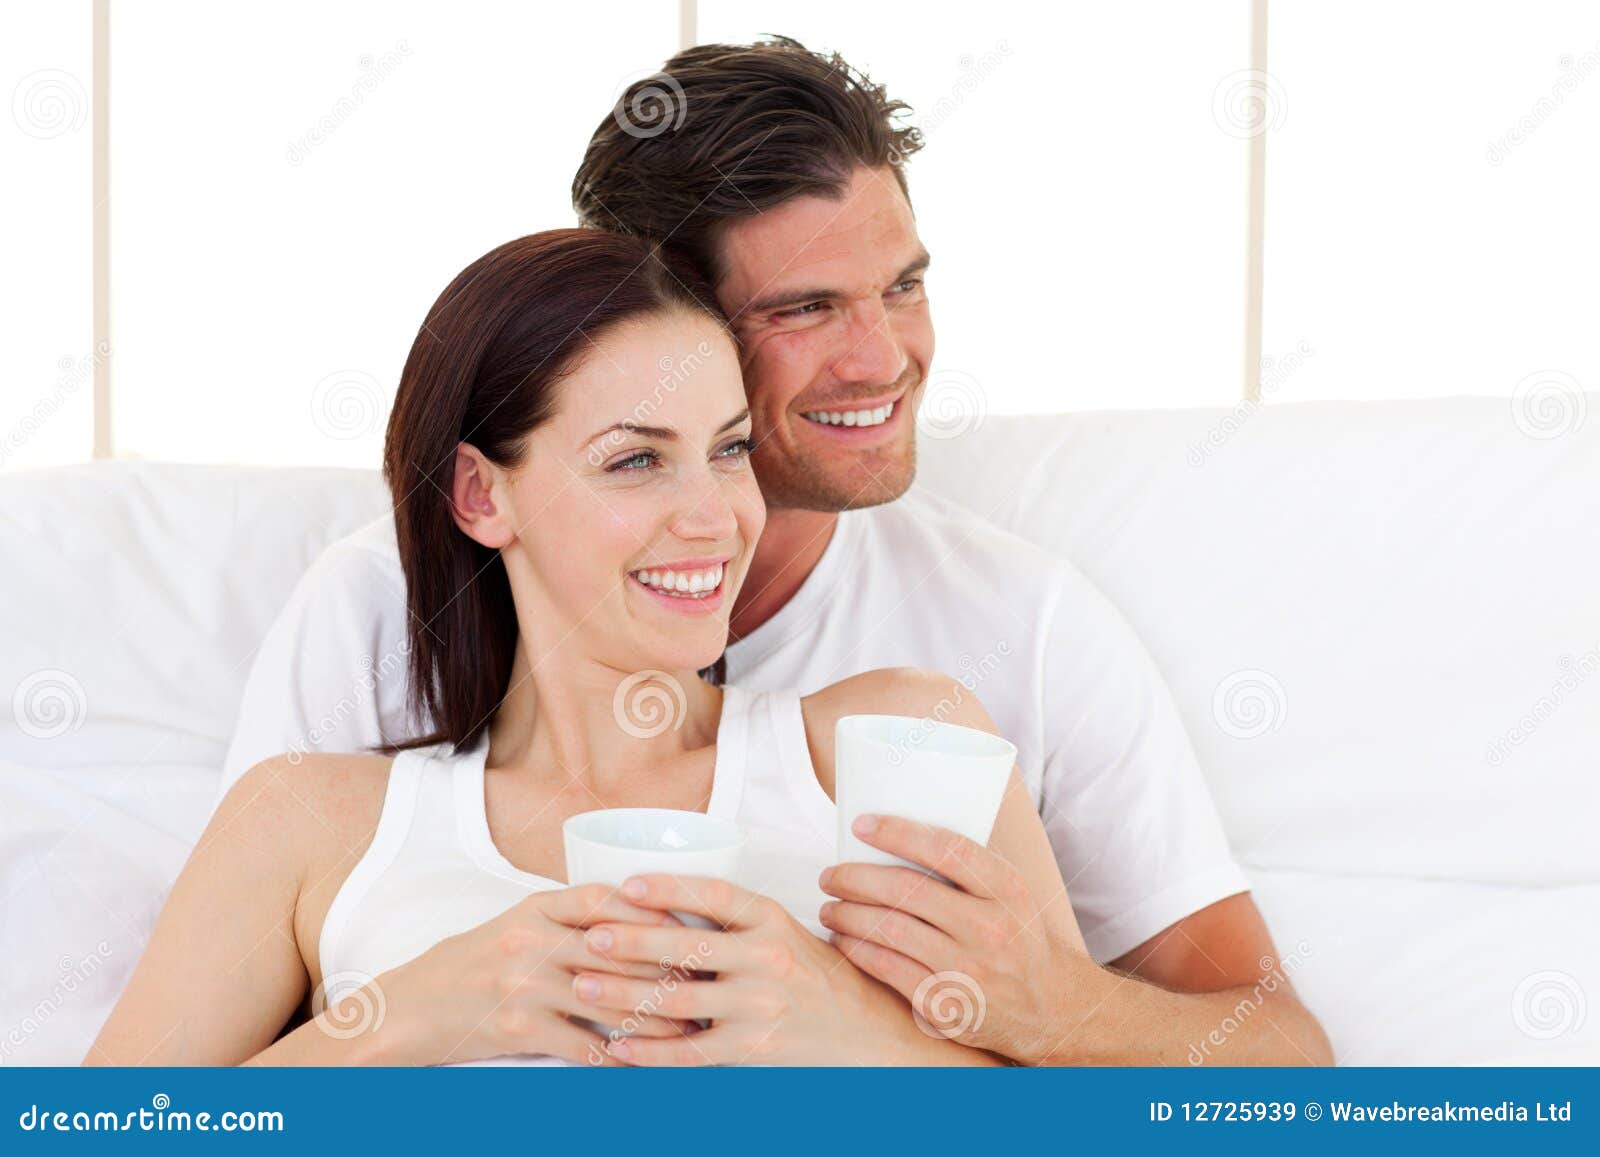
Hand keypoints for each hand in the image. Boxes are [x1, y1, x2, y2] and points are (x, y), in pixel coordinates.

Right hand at [352, 884, 696, 1065]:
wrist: (412, 1008)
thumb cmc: (472, 964)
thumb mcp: (516, 924)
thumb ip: (566, 918)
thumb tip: (633, 920)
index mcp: (535, 908)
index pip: (604, 897)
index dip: (653, 908)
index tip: (690, 922)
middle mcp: (532, 940)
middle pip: (618, 948)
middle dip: (667, 967)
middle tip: (707, 980)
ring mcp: (525, 984)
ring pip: (609, 999)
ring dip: (655, 1017)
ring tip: (689, 1027)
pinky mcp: (519, 1028)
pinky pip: (583, 1044)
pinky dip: (618, 1057)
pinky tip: (644, 1063)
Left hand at [569, 875, 957, 1065]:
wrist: (866, 1033)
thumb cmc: (818, 978)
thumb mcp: (787, 933)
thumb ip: (736, 923)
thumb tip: (665, 904)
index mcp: (773, 921)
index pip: (715, 896)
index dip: (668, 890)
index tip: (626, 886)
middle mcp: (766, 960)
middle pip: (687, 949)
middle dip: (631, 942)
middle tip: (589, 936)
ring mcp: (759, 1007)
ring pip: (678, 1002)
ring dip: (625, 994)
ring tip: (584, 986)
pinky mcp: (752, 1050)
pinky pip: (689, 1053)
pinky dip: (648, 1051)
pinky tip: (616, 1046)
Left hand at [817, 814, 1090, 1063]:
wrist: (1050, 1007)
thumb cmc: (1016, 937)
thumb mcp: (1008, 894)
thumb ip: (965, 868)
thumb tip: (894, 837)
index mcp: (1006, 889)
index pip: (946, 848)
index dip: (897, 832)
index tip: (860, 825)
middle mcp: (989, 928)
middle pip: (905, 890)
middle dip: (855, 877)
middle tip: (830, 874)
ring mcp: (967, 969)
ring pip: (888, 930)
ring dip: (847, 914)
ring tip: (829, 907)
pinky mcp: (945, 1004)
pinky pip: (887, 969)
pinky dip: (856, 950)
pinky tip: (844, 940)